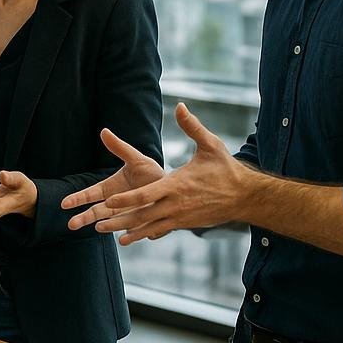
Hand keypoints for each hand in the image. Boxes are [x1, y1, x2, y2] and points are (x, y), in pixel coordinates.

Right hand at [62, 128, 165, 230]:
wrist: (171, 190)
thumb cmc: (151, 174)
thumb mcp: (136, 159)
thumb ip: (120, 148)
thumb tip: (104, 131)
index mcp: (110, 189)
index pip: (90, 194)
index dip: (78, 199)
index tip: (64, 204)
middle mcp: (116, 205)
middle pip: (97, 212)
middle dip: (84, 218)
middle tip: (71, 225)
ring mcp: (127, 216)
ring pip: (113, 223)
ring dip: (106, 226)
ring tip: (98, 228)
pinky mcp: (142, 226)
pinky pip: (135, 231)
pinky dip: (131, 235)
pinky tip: (126, 239)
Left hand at [69, 103, 249, 244]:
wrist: (245, 196)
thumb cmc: (226, 169)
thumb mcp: (210, 144)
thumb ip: (192, 127)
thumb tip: (180, 105)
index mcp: (176, 185)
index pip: (146, 194)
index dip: (127, 199)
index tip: (109, 201)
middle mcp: (175, 204)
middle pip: (142, 215)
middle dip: (120, 219)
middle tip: (97, 225)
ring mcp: (180, 217)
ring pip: (149, 226)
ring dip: (129, 231)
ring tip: (110, 237)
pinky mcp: (185, 224)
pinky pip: (160, 230)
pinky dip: (144, 234)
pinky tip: (130, 237)